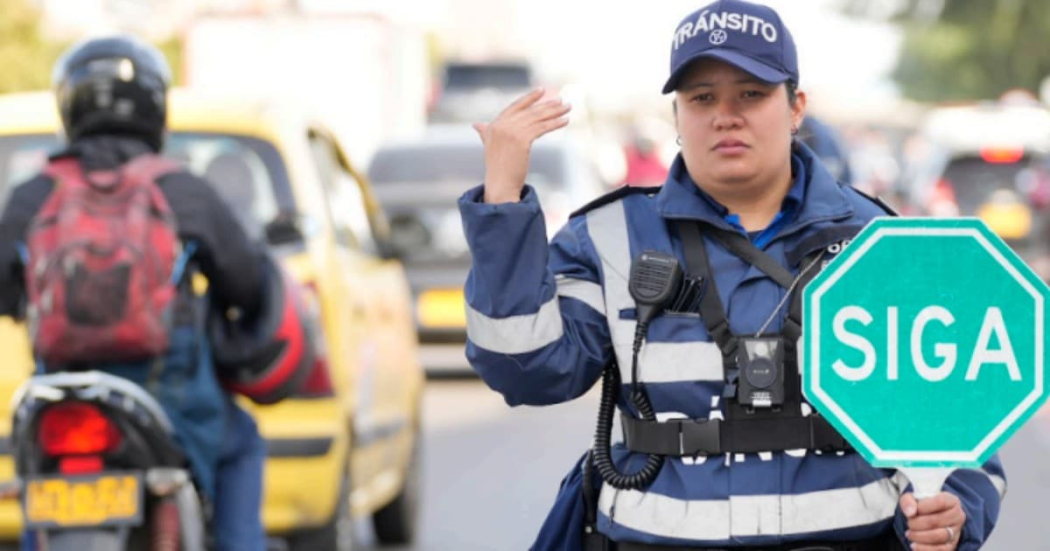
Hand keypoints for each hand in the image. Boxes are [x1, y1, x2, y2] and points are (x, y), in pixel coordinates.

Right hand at [472, 88, 570, 203]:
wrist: (500, 184)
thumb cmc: (498, 169)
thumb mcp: (490, 146)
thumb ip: (485, 132)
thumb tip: (476, 124)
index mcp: (494, 125)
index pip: (515, 106)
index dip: (529, 98)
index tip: (542, 90)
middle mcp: (501, 125)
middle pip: (529, 111)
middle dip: (547, 105)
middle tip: (562, 100)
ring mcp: (511, 131)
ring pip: (538, 118)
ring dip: (555, 112)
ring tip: (568, 107)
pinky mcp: (522, 139)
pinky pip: (542, 127)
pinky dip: (555, 123)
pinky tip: (565, 120)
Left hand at [900, 491, 965, 549]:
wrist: (930, 517)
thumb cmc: (923, 506)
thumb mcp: (913, 498)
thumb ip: (908, 500)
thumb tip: (910, 512)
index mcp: (951, 501)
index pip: (939, 502)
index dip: (922, 507)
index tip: (912, 511)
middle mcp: (958, 516)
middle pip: (936, 521)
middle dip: (916, 524)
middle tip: (909, 524)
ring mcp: (956, 532)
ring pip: (939, 536)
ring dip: (919, 536)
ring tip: (909, 534)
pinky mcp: (953, 545)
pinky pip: (940, 550)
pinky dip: (924, 548)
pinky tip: (914, 545)